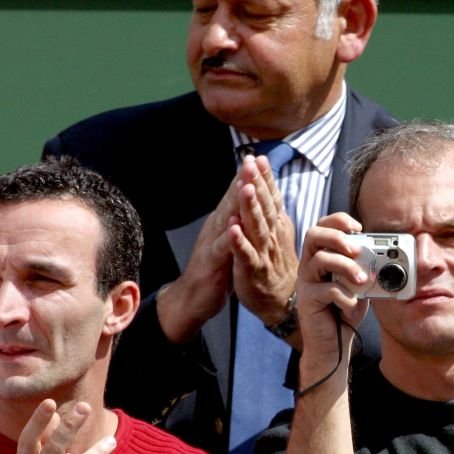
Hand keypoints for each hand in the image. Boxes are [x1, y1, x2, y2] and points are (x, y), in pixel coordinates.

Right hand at [156, 169, 247, 343]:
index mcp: (224, 221)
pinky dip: (229, 236)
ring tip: (245, 182)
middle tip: (252, 158)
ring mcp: (213, 243)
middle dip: (243, 178)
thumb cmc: (215, 268)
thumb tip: (249, 203)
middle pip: (232, 199)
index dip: (249, 176)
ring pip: (227, 219)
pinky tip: (234, 225)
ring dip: (235, 201)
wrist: (193, 297)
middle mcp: (217, 227)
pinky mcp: (212, 262)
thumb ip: (238, 220)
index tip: (260, 157)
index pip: (237, 195)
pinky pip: (222, 248)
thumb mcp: (230, 239)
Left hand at [228, 154, 298, 326]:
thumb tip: (269, 185)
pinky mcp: (253, 271)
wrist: (282, 302)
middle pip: (265, 206)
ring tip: (245, 188)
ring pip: (257, 227)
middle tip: (251, 163)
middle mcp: (272, 236)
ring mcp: (264, 253)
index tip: (257, 157)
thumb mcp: (279, 234)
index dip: (265, 178)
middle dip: (258, 184)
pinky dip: (239, 242)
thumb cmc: (277, 265)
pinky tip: (233, 228)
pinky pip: (246, 255)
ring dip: (251, 208)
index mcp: (277, 225)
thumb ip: (272, 211)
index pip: (271, 197)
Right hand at [296, 212, 370, 372]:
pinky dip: (346, 296)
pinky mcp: (307, 301)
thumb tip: (384, 258)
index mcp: (320, 258)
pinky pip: (327, 290)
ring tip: (363, 280)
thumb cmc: (344, 313)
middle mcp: (308, 267)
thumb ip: (365, 271)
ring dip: (346, 266)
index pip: (321, 228)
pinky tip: (352, 306)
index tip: (359, 227)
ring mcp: (305, 283)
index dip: (338, 221)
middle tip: (357, 249)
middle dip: (337, 236)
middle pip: (313, 235)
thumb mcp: (360, 287)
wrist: (333, 347)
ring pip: (320, 260)